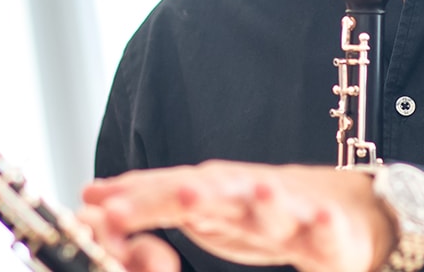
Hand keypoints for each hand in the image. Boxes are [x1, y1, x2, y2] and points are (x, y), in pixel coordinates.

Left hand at [77, 161, 393, 271]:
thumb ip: (148, 201)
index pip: (167, 191)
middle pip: (217, 192)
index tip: (102, 208)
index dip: (137, 200)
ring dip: (266, 200)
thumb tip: (89, 196)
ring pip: (274, 207)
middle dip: (195, 194)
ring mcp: (288, 211)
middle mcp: (244, 195)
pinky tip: (321, 220)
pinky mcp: (327, 232)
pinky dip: (324, 224)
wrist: (333, 207)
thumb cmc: (253, 210)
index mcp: (210, 192)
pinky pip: (325, 230)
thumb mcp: (197, 205)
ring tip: (260, 195)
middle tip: (176, 198)